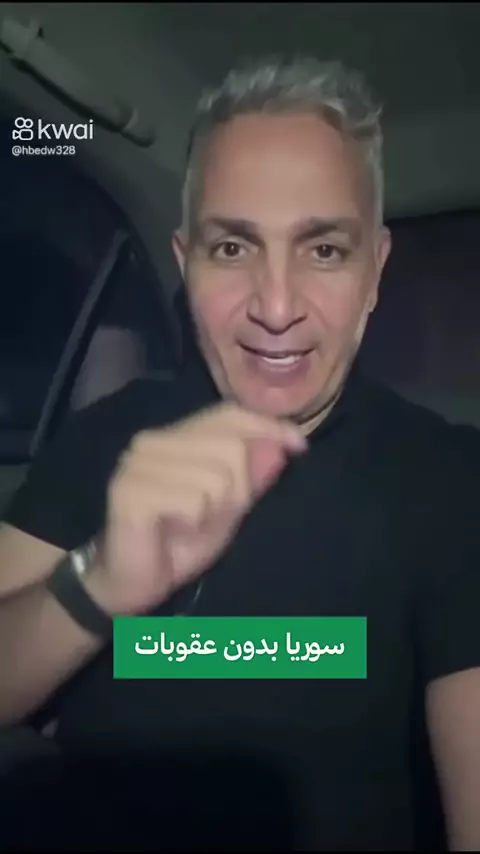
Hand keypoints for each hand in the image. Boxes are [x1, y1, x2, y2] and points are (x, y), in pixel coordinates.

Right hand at [87, 403, 306, 614]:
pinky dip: (193, 523)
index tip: (299, 447)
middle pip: (230, 447)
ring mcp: (137, 464)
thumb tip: (282, 446)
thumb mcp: (229, 508)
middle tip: (212, 516)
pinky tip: (173, 531)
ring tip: (190, 524)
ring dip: (213, 511)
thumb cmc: (180, 542)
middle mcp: (153, 441)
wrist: (132, 582)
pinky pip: (192, 501)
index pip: (228, 414)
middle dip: (237, 490)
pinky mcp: (129, 491)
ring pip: (215, 477)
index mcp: (175, 436)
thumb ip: (253, 477)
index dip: (268, 425)